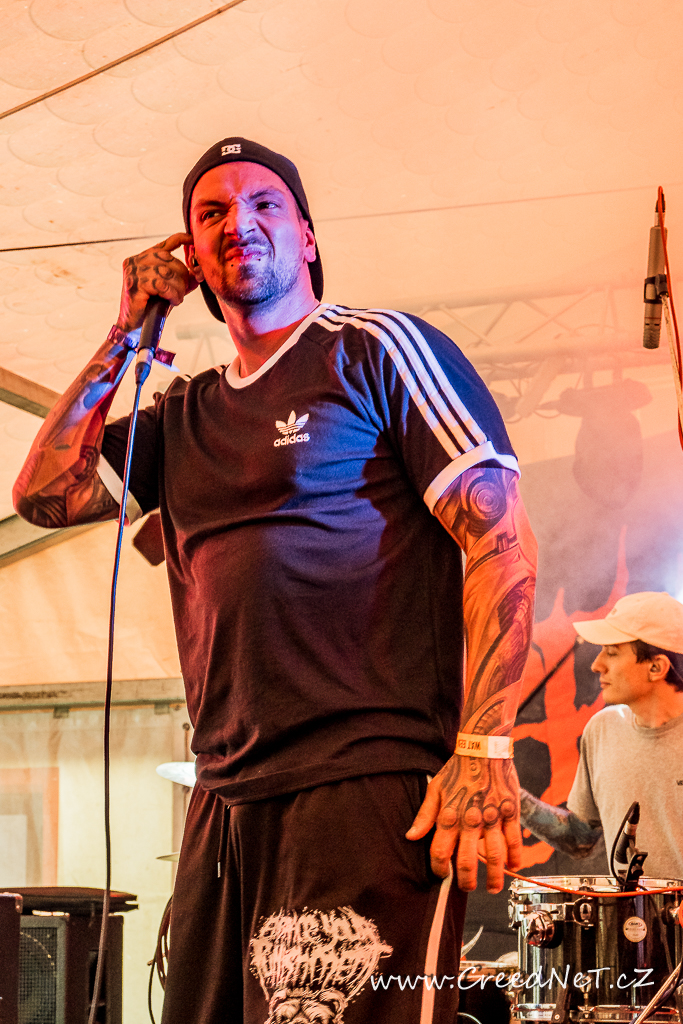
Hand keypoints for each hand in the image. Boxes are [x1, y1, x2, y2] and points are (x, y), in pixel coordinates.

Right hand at [117, 232, 197, 331]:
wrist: (134, 325)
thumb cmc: (151, 306)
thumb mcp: (170, 289)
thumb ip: (182, 279)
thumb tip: (198, 273)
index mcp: (143, 258)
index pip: (164, 244)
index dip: (180, 240)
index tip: (192, 240)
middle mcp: (136, 261)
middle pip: (170, 260)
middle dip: (182, 277)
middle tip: (181, 292)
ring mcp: (134, 271)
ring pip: (167, 272)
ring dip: (178, 288)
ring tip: (176, 298)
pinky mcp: (135, 284)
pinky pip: (162, 284)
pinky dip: (171, 294)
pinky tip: (172, 301)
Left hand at [406, 752, 521, 891]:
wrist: (483, 748)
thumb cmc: (458, 769)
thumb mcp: (436, 789)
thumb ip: (425, 815)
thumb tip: (411, 836)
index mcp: (450, 817)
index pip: (440, 853)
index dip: (440, 869)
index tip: (443, 874)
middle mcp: (471, 821)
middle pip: (468, 862)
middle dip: (467, 882)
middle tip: (468, 888)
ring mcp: (493, 818)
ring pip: (496, 856)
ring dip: (495, 878)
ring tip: (493, 888)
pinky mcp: (511, 812)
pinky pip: (515, 841)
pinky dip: (516, 857)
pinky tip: (514, 867)